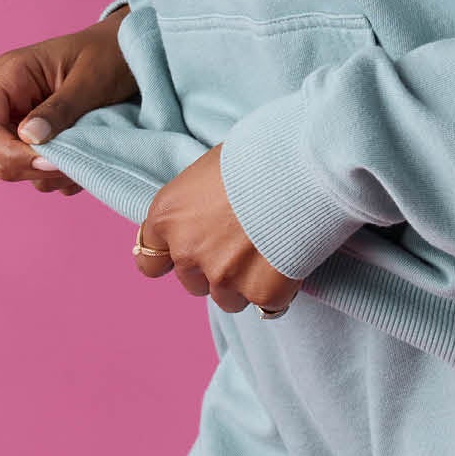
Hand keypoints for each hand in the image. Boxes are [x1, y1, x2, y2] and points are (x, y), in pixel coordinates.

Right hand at [0, 8, 135, 196]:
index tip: (50, 160)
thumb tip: (28, 138)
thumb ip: (59, 109)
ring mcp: (23, 122)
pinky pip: (40, 172)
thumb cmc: (113, 53)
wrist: (134, 51)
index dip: (7, 152)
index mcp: (8, 77)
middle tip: (74, 160)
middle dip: (33, 164)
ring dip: (52, 172)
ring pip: (18, 168)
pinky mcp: (42, 139)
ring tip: (89, 152)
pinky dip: (64, 174)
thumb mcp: (90, 80)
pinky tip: (89, 156)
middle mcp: (8, 101)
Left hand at [135, 142, 301, 315]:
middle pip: (192, 282)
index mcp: (169, 215)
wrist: (304, 164)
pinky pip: (268, 303)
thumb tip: (212, 211)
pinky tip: (293, 259)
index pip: (150, 259)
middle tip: (244, 244)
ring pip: (227, 299)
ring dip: (245, 284)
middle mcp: (188, 250)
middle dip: (215, 269)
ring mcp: (223, 276)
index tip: (183, 256)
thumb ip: (201, 202)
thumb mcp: (213, 167)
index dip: (169, 258)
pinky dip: (280, 288)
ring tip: (271, 251)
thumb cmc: (260, 151)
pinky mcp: (261, 292)